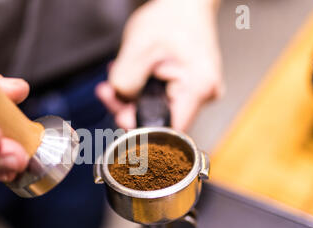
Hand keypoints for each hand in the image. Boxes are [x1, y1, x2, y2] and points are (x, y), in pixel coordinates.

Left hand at [96, 0, 222, 130]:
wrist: (186, 4)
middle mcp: (203, 95)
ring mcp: (197, 94)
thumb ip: (126, 80)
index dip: (140, 129)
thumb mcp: (139, 46)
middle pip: (160, 121)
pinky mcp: (188, 90)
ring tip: (116, 76)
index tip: (120, 115)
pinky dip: (141, 91)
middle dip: (129, 109)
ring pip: (157, 111)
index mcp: (198, 87)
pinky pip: (159, 100)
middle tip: (109, 90)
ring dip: (132, 98)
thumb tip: (121, 104)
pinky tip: (130, 76)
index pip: (168, 130)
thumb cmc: (171, 17)